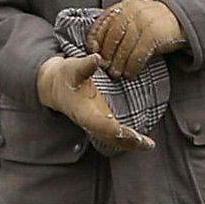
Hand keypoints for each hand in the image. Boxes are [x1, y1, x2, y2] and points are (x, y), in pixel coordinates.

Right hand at [36, 55, 153, 154]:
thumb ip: (86, 65)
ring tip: (149, 145)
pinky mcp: (100, 124)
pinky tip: (142, 143)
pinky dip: (127, 141)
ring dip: (130, 145)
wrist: (55, 86)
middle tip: (147, 144)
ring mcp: (94, 125)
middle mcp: (89, 121)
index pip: (99, 123)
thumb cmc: (66, 76)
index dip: (113, 128)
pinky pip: (114, 137)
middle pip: (109, 137)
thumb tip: (97, 57)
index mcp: (83, 111)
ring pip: (113, 140)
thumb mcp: (73, 68)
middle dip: (128, 141)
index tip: (128, 132)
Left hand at [86, 0, 185, 77]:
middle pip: (112, 36)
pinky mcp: (154, 34)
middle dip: (106, 54)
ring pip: (124, 46)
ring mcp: (144, 21)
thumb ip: (118, 25)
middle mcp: (132, 11)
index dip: (94, 38)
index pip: (103, 22)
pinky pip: (138, 54)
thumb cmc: (153, 23)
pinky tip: (130, 73)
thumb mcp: (134, 17)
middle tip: (104, 67)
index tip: (92, 51)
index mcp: (124, 6)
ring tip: (116, 74)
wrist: (181, 20)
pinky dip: (132, 66)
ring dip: (119, 63)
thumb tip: (97, 47)